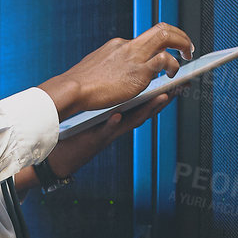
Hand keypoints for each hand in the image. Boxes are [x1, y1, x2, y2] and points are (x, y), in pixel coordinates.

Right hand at [40, 23, 194, 120]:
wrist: (73, 89)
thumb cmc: (79, 85)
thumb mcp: (95, 68)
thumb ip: (108, 67)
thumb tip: (112, 70)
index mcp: (118, 46)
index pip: (145, 38)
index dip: (161, 42)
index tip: (166, 48)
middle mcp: (128, 46)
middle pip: (161, 29)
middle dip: (179, 35)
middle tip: (187, 46)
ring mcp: (135, 57)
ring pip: (167, 37)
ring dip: (182, 45)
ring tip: (187, 56)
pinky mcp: (139, 72)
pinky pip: (164, 60)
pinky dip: (173, 65)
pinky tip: (173, 75)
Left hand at [45, 87, 173, 179]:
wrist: (59, 155)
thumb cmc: (76, 136)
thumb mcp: (96, 117)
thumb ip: (108, 104)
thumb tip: (117, 86)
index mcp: (118, 118)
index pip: (142, 104)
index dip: (159, 93)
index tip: (174, 82)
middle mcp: (117, 126)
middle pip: (144, 111)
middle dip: (163, 100)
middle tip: (178, 87)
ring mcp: (107, 134)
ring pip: (131, 121)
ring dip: (146, 110)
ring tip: (161, 97)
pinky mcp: (94, 139)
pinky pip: (104, 131)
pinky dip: (111, 124)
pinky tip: (116, 116)